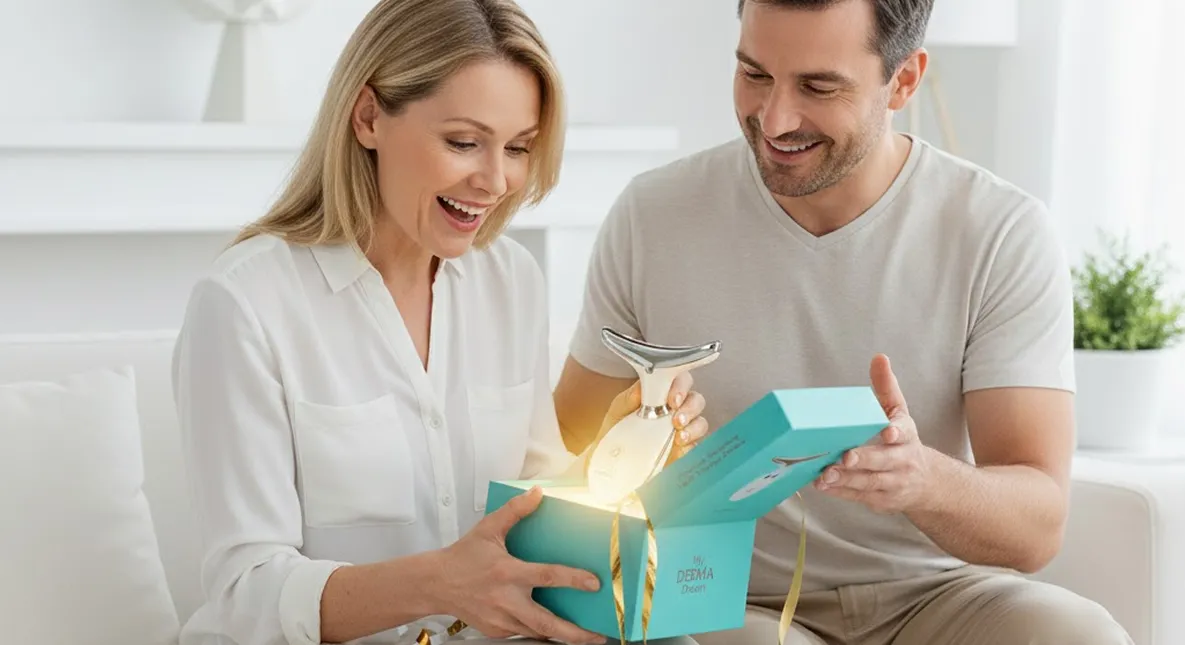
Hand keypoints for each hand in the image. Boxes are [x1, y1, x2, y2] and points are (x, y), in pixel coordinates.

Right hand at [432, 487, 606, 644]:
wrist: (435, 584)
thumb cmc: (462, 557)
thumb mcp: (488, 528)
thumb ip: (515, 510)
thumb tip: (537, 494)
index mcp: (507, 572)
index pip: (547, 576)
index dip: (573, 579)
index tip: (594, 583)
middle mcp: (506, 599)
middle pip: (546, 623)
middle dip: (575, 633)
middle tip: (598, 636)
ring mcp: (500, 619)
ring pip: (537, 633)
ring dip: (561, 636)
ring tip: (584, 637)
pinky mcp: (496, 630)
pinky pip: (523, 633)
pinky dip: (539, 632)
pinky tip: (552, 629)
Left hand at [596, 372, 709, 461]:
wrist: (613, 459)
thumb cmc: (618, 429)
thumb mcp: (618, 410)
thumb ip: (629, 397)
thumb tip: (641, 388)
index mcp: (663, 394)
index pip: (680, 380)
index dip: (681, 386)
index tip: (672, 398)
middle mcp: (677, 409)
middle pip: (696, 399)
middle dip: (689, 407)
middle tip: (676, 417)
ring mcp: (683, 429)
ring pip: (701, 421)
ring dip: (693, 426)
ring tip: (678, 434)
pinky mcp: (686, 449)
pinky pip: (698, 444)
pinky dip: (692, 443)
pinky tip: (680, 445)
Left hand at [813, 354, 933, 513]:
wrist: (926, 482)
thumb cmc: (903, 442)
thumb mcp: (899, 412)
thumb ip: (886, 387)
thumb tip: (879, 358)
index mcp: (907, 436)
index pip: (904, 432)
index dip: (895, 432)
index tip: (888, 432)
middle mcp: (902, 461)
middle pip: (883, 461)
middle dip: (864, 459)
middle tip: (845, 456)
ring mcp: (893, 483)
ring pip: (869, 482)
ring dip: (845, 479)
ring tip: (824, 475)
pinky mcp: (881, 500)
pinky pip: (859, 497)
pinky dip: (840, 492)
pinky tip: (823, 486)